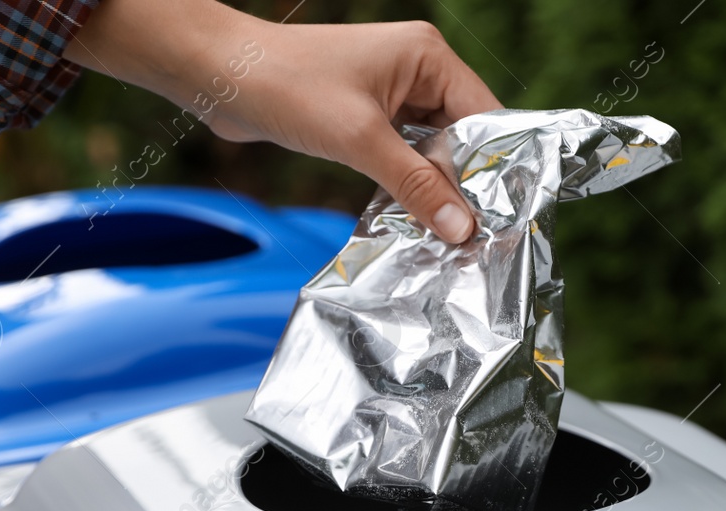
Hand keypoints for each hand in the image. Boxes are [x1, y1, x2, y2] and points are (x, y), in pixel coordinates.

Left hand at [65, 0, 501, 241]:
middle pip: (464, 138)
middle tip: (479, 239)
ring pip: (434, 151)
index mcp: (428, 57)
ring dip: (436, 191)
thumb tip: (464, 229)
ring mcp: (393, 93)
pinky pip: (405, 156)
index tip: (507, 218)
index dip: (497, 168)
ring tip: (450, 238)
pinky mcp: (368, 116)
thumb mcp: (360, 141)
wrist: (218, 76)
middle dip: (467, 186)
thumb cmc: (286, 87)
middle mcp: (418, 70)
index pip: (486, 118)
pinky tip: (416, 220)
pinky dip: (410, 186)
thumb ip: (416, 186)